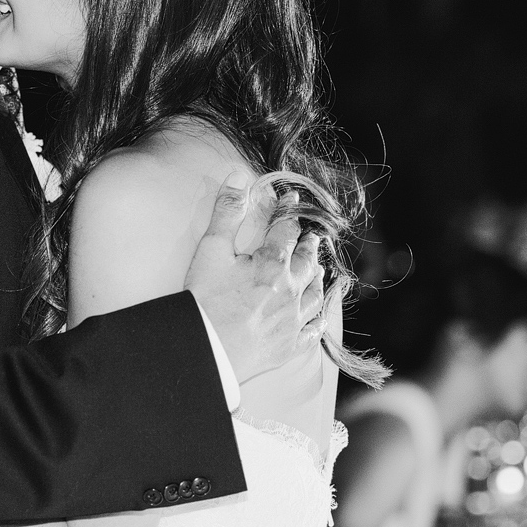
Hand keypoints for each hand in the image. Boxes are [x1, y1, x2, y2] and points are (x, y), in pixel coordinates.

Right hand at [184, 176, 325, 385]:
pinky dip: (319, 318)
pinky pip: (313, 329)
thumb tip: (238, 178)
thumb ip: (227, 212)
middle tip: (312, 238)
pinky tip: (320, 315)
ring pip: (316, 294)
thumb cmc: (205, 300)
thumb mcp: (211, 249)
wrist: (206, 349)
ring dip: (318, 278)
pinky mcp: (290, 345)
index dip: (289, 213)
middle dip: (309, 246)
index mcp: (273, 263)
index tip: (291, 202)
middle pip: (308, 261)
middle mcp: (291, 290)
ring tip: (319, 270)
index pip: (286, 230)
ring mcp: (293, 319)